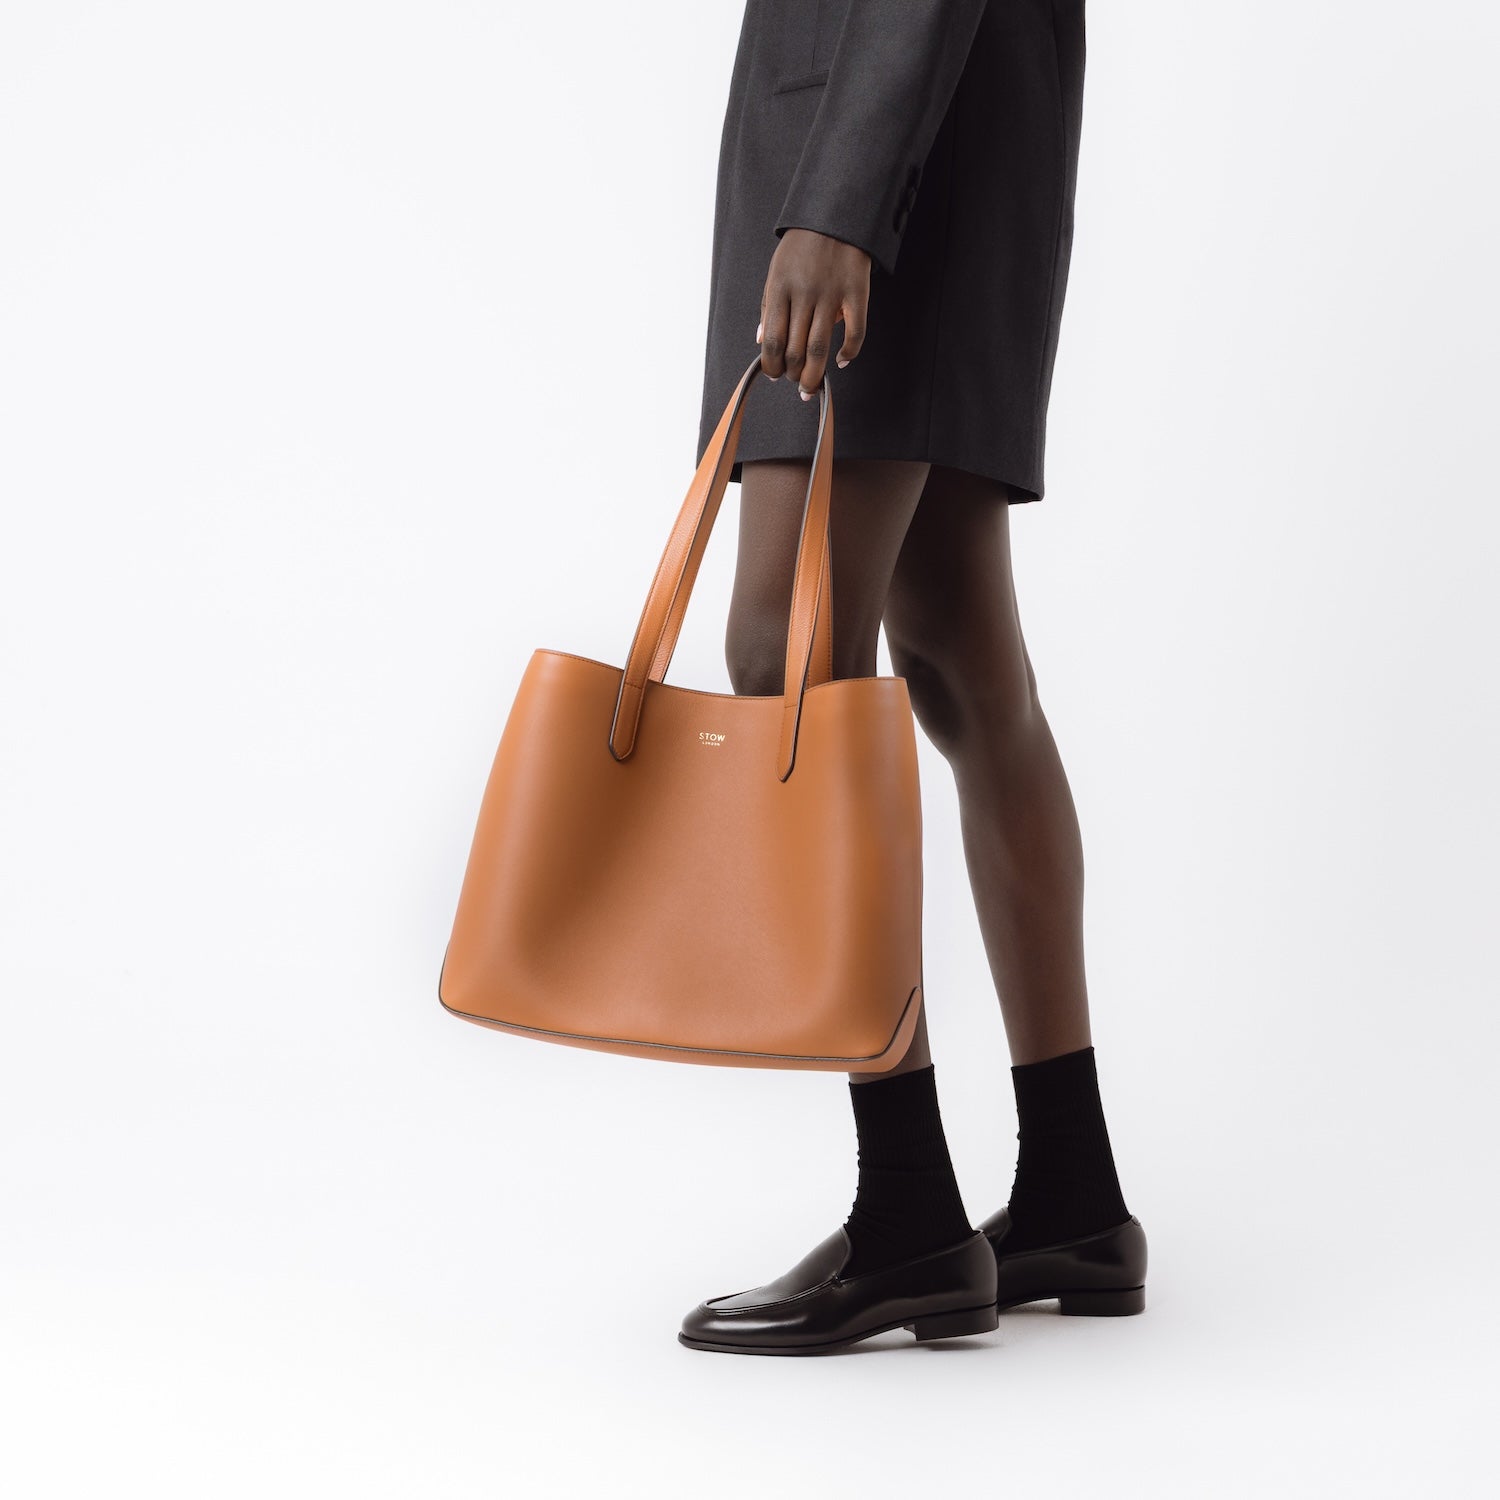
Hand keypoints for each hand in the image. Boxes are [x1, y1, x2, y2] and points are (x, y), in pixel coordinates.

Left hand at [756, 228, 869, 399]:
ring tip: (811, 385)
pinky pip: (855, 332)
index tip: (775, 374)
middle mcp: (804, 294)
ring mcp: (832, 294)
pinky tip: (843, 361)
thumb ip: (768, 306)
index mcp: (780, 288)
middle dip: (793, 375)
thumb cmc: (803, 245)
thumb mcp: (776, 270)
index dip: (772, 365)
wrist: (835, 213)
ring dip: (815, 374)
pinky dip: (850, 353)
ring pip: (820, 348)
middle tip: (795, 382)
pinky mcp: (856, 293)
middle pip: (796, 350)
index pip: (772, 340)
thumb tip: (761, 342)